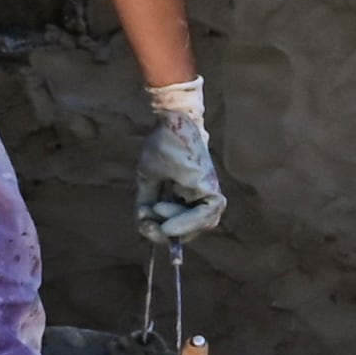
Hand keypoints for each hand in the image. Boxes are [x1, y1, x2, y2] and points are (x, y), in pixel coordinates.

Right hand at [136, 77, 223, 244]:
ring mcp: (209, 190)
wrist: (172, 121)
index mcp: (187, 193)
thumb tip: (143, 225)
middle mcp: (201, 194)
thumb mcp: (149, 178)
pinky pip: (206, 214)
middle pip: (192, 228)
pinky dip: (187, 223)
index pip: (181, 223)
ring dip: (177, 228)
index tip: (144, 226)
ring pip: (201, 224)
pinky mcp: (212, 186)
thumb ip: (147, 201)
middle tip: (150, 228)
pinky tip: (168, 227)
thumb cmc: (162, 145)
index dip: (162, 231)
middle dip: (168, 233)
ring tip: (157, 219)